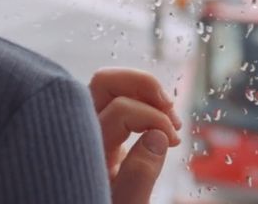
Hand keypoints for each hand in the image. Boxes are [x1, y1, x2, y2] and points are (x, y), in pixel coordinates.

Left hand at [89, 67, 183, 203]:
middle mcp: (81, 136)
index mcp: (85, 151)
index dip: (154, 117)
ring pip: (109, 88)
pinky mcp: (101, 139)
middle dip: (144, 86)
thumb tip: (158, 135)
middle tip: (171, 109)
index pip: (121, 109)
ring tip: (170, 117)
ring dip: (145, 92)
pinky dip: (143, 104)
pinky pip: (116, 103)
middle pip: (105, 82)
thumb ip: (138, 176)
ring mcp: (89, 135)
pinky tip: (160, 124)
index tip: (175, 141)